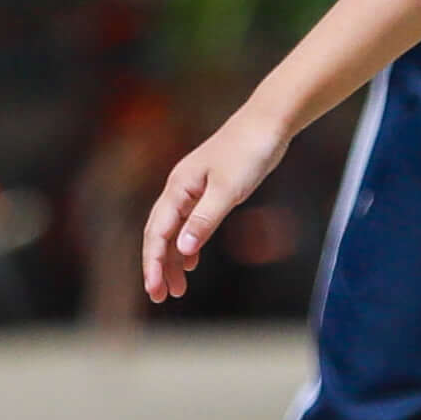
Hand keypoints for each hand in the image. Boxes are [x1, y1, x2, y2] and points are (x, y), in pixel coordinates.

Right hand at [143, 111, 286, 302]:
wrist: (267, 122)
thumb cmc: (248, 152)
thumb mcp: (228, 190)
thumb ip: (204, 221)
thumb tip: (181, 250)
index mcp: (178, 188)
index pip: (157, 233)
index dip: (153, 264)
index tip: (154, 291)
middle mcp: (180, 189)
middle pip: (159, 235)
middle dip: (157, 266)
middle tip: (160, 296)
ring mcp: (193, 190)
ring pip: (174, 231)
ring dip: (173, 260)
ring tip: (177, 289)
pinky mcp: (209, 190)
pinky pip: (189, 224)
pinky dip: (188, 245)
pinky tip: (192, 262)